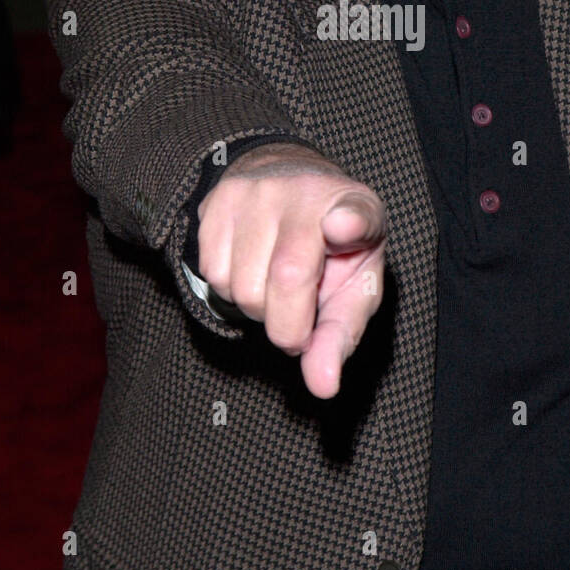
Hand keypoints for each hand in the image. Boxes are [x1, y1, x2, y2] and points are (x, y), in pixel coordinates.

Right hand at [196, 143, 387, 398]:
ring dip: (258, 305)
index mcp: (356, 209)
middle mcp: (305, 191)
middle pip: (285, 281)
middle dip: (289, 323)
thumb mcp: (354, 287)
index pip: (356, 214)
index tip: (345, 227)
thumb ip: (339, 337)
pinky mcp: (217, 199)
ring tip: (275, 280)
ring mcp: (256, 191)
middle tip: (301, 309)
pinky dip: (230, 288)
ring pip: (241, 287)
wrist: (291, 184)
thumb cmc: (333, 248)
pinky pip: (212, 276)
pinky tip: (251, 265)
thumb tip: (322, 386)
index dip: (350, 223)